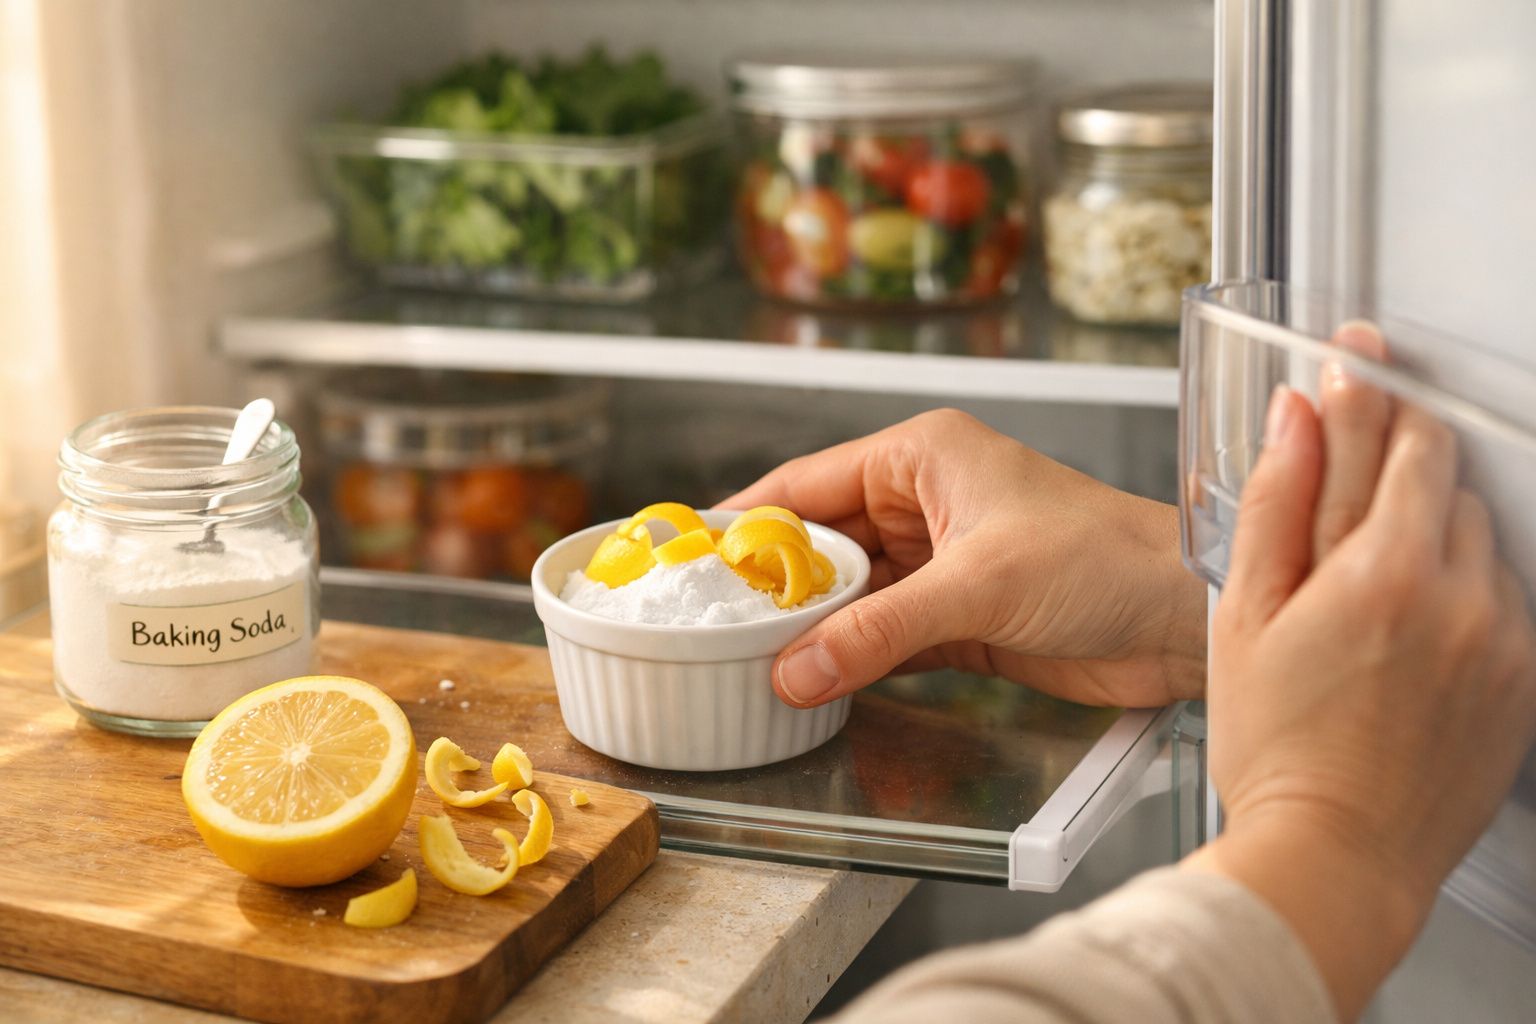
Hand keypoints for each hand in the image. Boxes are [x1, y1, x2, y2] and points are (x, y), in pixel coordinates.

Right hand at [721, 409, 1206, 708]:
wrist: (1184, 618)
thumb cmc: (1108, 556)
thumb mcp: (980, 584)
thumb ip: (881, 629)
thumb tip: (796, 666)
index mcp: (924, 457)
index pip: (809, 483)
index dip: (749, 520)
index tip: (696, 557)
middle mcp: (925, 503)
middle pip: (821, 543)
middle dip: (774, 585)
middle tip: (714, 624)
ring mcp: (940, 564)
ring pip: (849, 595)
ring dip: (810, 629)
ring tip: (751, 658)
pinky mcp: (958, 618)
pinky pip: (882, 636)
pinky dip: (850, 659)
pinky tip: (813, 680)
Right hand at [1185, 325, 1535, 1019]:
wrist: (1338, 853)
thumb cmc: (1278, 747)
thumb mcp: (1244, 614)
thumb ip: (1278, 503)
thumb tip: (1296, 418)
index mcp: (1383, 571)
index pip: (1392, 437)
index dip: (1371, 389)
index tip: (1360, 357)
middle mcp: (1461, 596)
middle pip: (1443, 478)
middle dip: (1397, 463)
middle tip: (1347, 484)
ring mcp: (1504, 638)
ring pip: (1477, 533)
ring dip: (1430, 530)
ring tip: (1367, 589)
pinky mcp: (1528, 677)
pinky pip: (1504, 594)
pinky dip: (1462, 588)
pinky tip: (1407, 630)